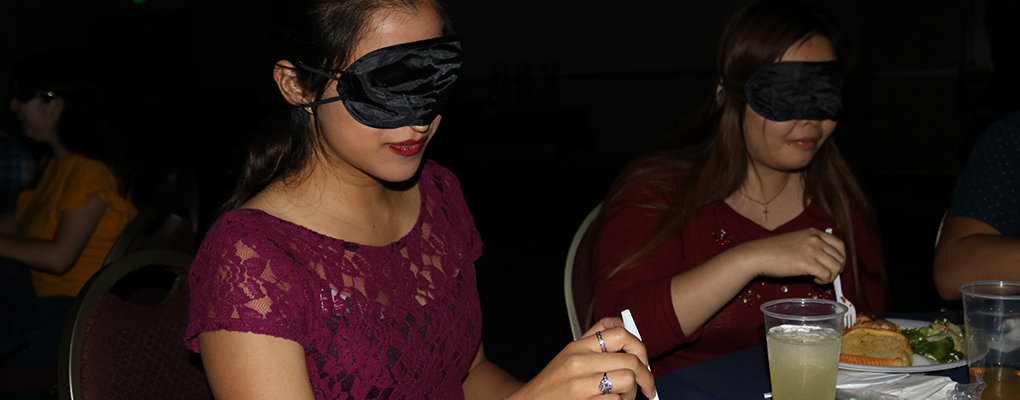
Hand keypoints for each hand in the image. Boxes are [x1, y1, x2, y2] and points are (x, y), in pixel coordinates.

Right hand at [507, 318, 655, 399]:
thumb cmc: (553, 383)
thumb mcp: (569, 355)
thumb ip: (595, 342)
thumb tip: (626, 329)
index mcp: (578, 347)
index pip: (619, 333)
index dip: (639, 345)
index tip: (643, 359)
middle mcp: (579, 363)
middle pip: (631, 360)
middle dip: (645, 376)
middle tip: (647, 386)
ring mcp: (582, 385)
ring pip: (628, 381)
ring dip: (631, 393)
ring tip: (621, 397)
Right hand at [738, 227, 844, 284]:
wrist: (757, 255)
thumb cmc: (773, 251)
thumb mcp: (796, 241)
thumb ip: (812, 246)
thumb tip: (826, 262)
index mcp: (813, 232)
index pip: (839, 244)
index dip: (840, 257)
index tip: (835, 266)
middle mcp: (815, 239)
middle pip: (840, 257)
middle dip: (837, 269)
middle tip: (828, 276)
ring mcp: (812, 250)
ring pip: (836, 267)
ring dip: (831, 276)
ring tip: (819, 279)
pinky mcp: (807, 263)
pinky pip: (827, 275)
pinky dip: (824, 281)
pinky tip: (814, 280)